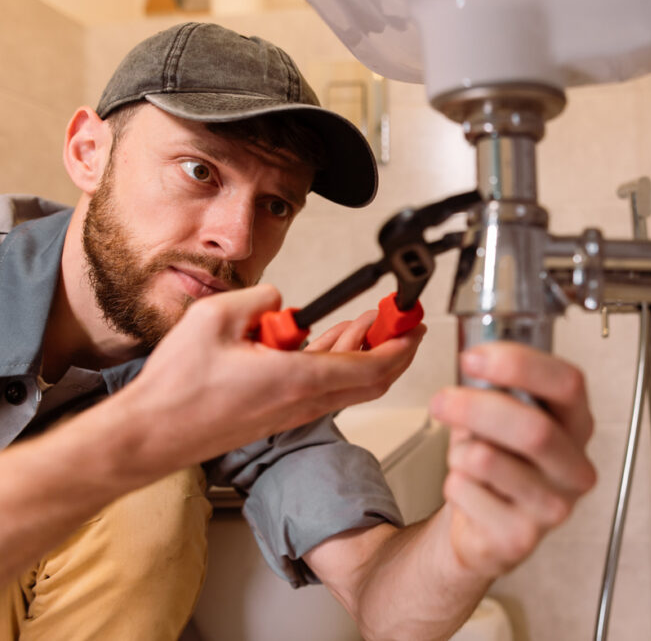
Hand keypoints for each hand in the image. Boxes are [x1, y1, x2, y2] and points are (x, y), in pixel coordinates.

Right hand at [119, 285, 424, 469]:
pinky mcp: (280, 415)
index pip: (373, 366)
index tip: (414, 323)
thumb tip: (281, 303)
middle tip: (400, 320)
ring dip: (363, 352)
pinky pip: (324, 388)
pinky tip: (329, 340)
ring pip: (348, 384)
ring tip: (367, 320)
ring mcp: (293, 412)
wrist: (152, 433)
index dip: (401, 344)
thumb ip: (261, 301)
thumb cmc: (178, 388)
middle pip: (371, 379)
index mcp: (298, 380)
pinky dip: (336, 363)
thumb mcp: (216, 319)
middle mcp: (303, 402)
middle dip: (393, 347)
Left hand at [429, 342, 595, 578]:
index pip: (568, 384)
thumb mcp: (503, 414)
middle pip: (534, 429)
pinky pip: (468, 492)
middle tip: (442, 400)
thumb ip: (499, 387)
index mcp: (578, 425)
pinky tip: (468, 489)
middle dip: (476, 408)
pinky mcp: (521, 538)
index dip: (519, 364)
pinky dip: (453, 483)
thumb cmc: (499, 461)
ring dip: (460, 450)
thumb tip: (474, 359)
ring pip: (489, 460)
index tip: (473, 357)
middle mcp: (575, 467)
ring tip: (463, 455)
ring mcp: (554, 507)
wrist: (487, 526)